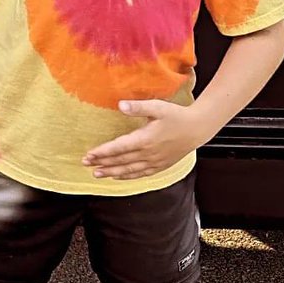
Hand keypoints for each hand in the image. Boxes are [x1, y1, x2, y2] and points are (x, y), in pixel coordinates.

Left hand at [82, 100, 212, 180]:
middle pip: (120, 161)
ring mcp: (155, 162)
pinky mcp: (161, 166)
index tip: (88, 155)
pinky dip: (128, 176)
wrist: (197, 129)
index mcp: (145, 139)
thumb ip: (138, 107)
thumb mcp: (157, 107)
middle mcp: (148, 154)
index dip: (102, 152)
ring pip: (129, 170)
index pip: (118, 148)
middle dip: (102, 163)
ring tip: (97, 174)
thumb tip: (120, 105)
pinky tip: (120, 177)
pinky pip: (141, 174)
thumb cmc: (177, 116)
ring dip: (112, 172)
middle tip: (86, 165)